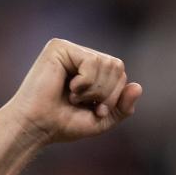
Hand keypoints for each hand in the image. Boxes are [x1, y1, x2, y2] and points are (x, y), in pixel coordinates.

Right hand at [2, 38, 142, 144]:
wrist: (37, 127)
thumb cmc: (63, 124)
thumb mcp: (102, 120)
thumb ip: (122, 106)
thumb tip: (138, 86)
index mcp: (91, 70)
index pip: (121, 73)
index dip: (115, 96)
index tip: (98, 111)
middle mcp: (81, 55)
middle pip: (117, 66)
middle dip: (107, 92)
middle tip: (85, 104)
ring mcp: (69, 49)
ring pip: (106, 64)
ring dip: (94, 89)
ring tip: (74, 97)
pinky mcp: (59, 47)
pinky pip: (91, 61)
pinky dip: (85, 82)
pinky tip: (69, 88)